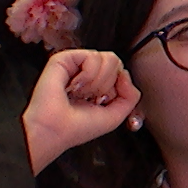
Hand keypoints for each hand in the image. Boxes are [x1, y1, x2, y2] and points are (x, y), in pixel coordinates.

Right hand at [22, 50, 139, 174]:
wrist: (55, 130)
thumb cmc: (78, 126)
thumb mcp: (117, 114)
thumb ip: (132, 94)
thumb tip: (124, 74)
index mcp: (99, 84)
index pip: (122, 72)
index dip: (119, 88)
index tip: (101, 103)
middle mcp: (88, 73)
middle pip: (118, 63)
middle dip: (109, 85)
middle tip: (90, 98)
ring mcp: (76, 65)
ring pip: (110, 58)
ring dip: (99, 82)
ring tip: (81, 92)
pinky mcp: (64, 59)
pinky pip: (93, 56)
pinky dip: (89, 74)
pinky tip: (75, 86)